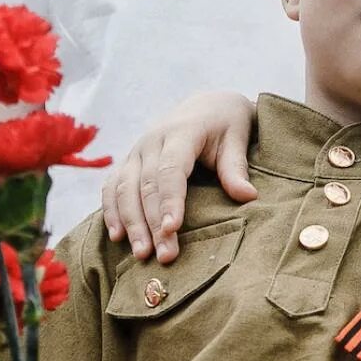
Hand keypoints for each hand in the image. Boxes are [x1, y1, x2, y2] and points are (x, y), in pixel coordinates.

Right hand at [102, 91, 257, 263]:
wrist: (207, 105)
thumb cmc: (226, 124)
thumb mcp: (237, 137)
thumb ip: (236, 167)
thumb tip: (248, 196)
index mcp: (180, 132)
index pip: (170, 170)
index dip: (170, 201)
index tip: (173, 229)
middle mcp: (151, 141)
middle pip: (146, 186)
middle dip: (152, 223)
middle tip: (163, 256)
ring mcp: (136, 151)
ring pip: (124, 189)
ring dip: (131, 223)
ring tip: (141, 254)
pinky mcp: (128, 162)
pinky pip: (112, 187)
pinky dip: (112, 211)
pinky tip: (117, 236)